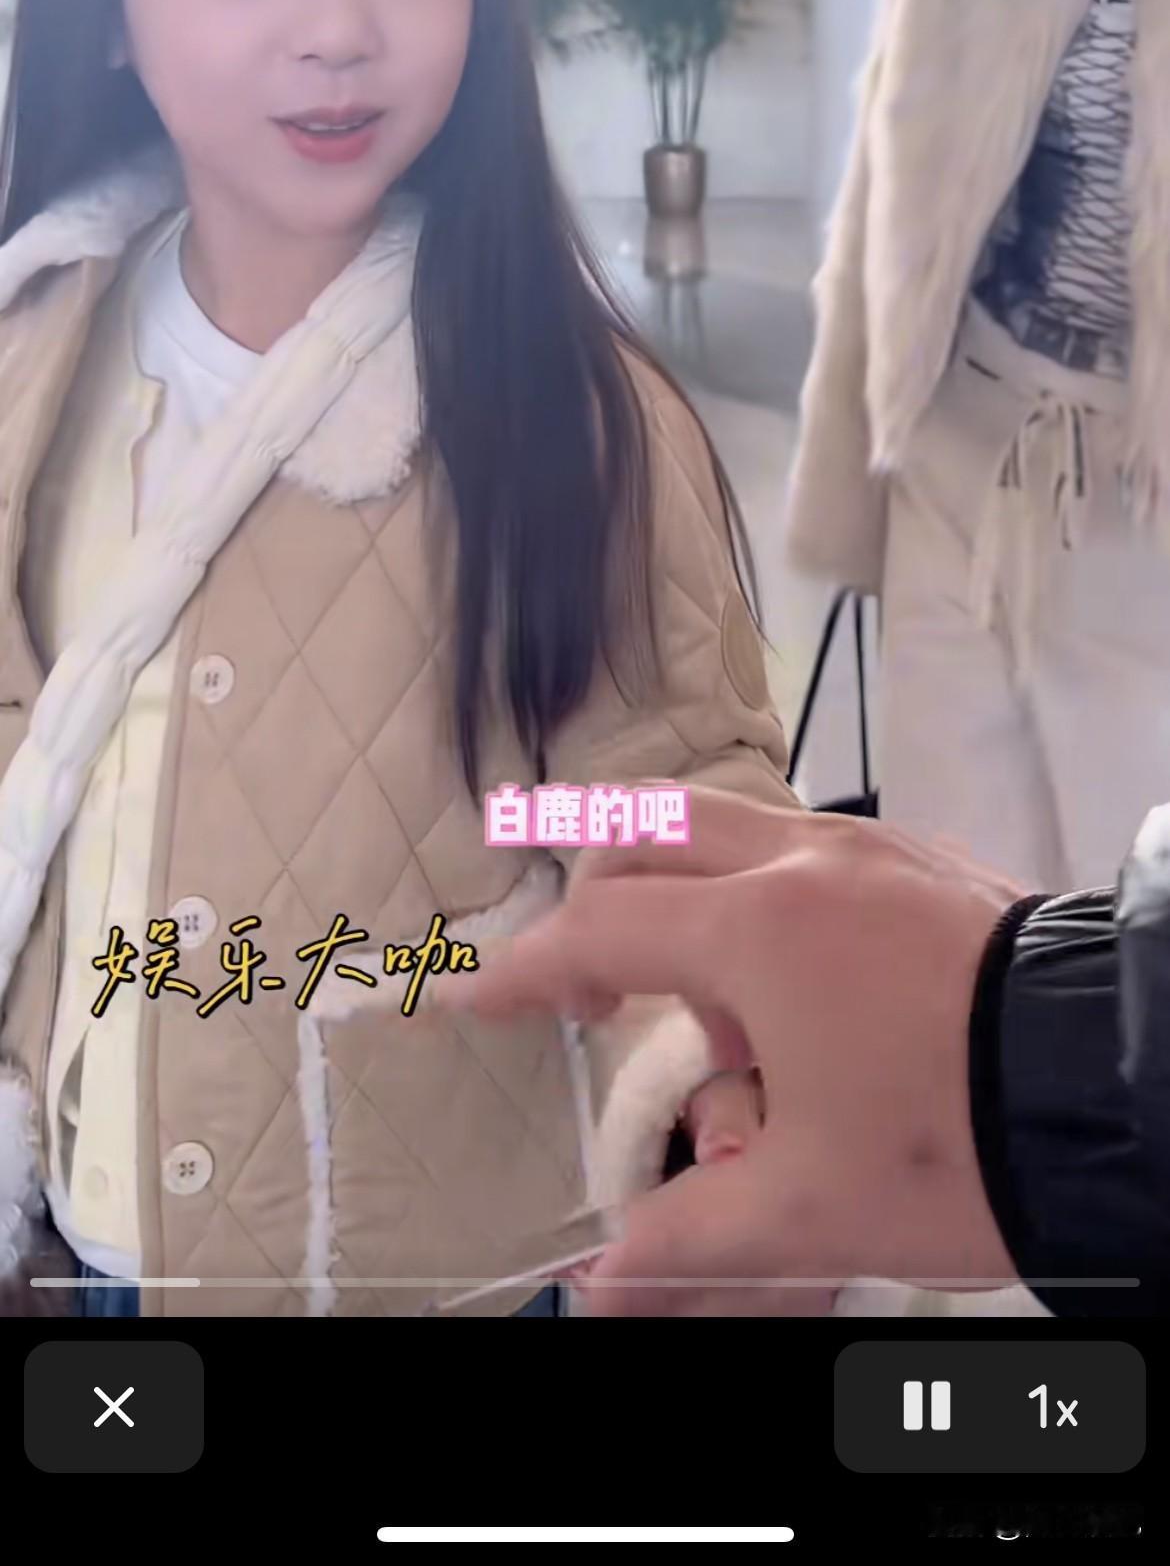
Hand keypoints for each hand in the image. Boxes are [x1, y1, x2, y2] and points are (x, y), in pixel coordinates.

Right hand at [445, 787, 1029, 1314]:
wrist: (1114, 1085)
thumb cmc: (950, 1142)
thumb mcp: (807, 1210)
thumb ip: (687, 1237)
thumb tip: (605, 1289)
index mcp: (755, 932)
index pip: (601, 931)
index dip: (529, 970)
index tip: (477, 996)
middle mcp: (804, 863)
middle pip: (656, 832)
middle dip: (601, 895)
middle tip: (589, 988)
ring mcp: (875, 850)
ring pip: (741, 834)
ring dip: (700, 908)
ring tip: (732, 1034)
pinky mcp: (932, 862)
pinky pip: (815, 855)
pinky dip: (776, 903)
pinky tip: (812, 1003)